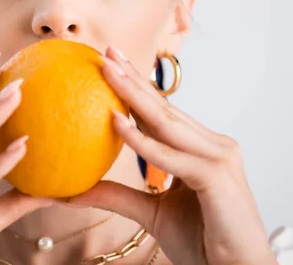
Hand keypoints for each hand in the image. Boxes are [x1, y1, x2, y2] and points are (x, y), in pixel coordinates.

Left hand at [65, 47, 276, 264]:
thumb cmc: (203, 241)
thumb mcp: (150, 213)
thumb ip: (118, 196)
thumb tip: (75, 189)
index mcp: (200, 150)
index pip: (162, 114)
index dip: (136, 88)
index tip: (110, 65)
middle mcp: (212, 146)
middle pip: (164, 108)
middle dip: (133, 78)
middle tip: (106, 52)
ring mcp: (218, 157)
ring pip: (167, 122)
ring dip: (134, 94)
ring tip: (107, 69)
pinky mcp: (217, 175)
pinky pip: (171, 156)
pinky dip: (142, 141)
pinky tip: (116, 120)